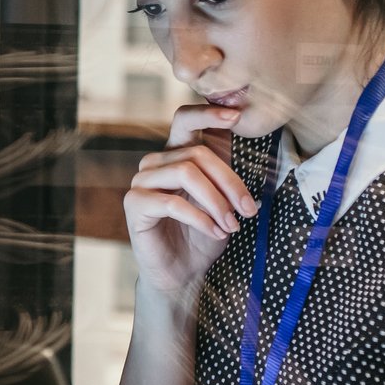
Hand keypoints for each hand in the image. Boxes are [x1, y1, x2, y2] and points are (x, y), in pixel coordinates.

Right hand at [122, 104, 259, 300]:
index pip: (185, 119)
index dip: (208, 112)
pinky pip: (173, 202)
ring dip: (217, 201)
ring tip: (232, 224)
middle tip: (249, 209)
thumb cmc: (204, 234)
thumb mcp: (223, 196)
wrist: (184, 272)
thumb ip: (225, 167)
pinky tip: (217, 232)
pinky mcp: (135, 205)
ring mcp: (142, 182)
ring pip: (186, 173)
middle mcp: (155, 162)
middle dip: (230, 182)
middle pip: (197, 153)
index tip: (237, 115)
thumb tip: (243, 129)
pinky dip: (201, 218)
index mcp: (176, 154)